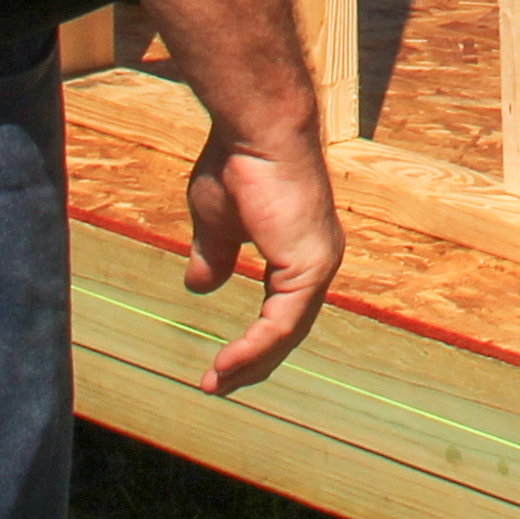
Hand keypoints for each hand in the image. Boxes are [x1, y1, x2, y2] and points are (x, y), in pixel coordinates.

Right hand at [181, 126, 343, 394]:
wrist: (254, 132)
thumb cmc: (236, 164)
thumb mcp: (216, 222)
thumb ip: (214, 256)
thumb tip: (200, 288)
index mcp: (301, 249)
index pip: (282, 311)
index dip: (253, 341)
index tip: (220, 365)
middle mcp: (318, 260)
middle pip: (288, 330)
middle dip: (253, 363)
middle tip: (219, 386)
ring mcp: (319, 264)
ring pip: (286, 334)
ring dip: (249, 364)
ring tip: (216, 384)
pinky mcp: (311, 267)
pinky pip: (281, 325)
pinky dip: (253, 349)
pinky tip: (226, 366)